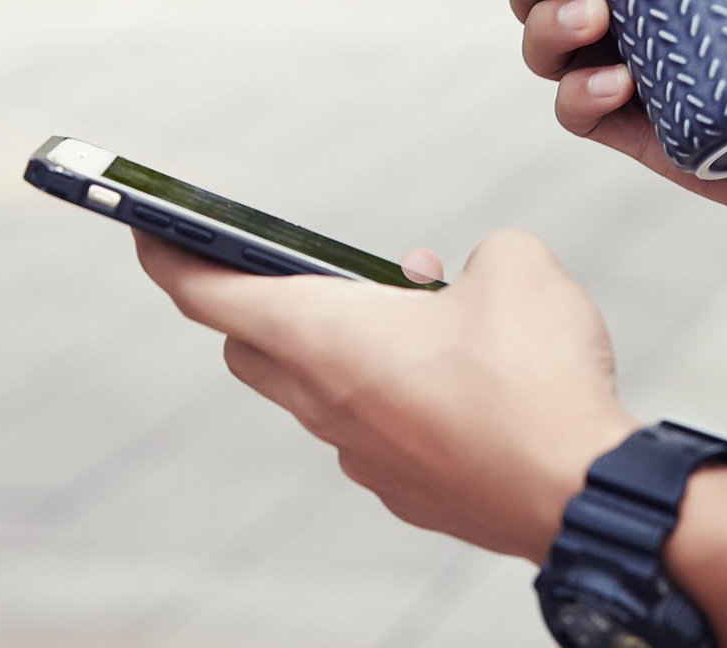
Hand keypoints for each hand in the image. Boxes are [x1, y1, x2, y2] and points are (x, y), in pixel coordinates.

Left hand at [135, 229, 639, 562]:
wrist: (582, 494)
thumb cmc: (537, 379)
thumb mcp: (515, 265)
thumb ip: (481, 251)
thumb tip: (472, 278)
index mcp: (327, 336)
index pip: (210, 291)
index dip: (168, 254)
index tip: (144, 232)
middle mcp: (325, 402)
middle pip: (249, 346)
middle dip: (259, 301)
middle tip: (308, 269)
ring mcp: (361, 457)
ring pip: (314, 391)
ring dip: (342, 347)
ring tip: (421, 312)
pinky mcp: (404, 492)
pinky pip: (370, 431)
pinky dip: (389, 396)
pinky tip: (458, 378)